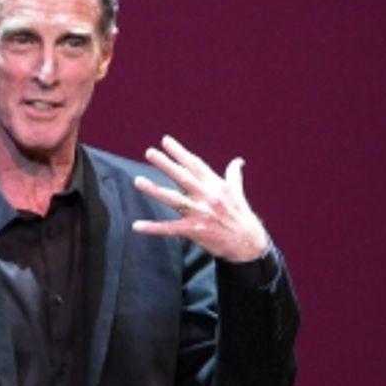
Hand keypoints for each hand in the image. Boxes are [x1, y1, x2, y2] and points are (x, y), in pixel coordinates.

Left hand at [132, 134, 269, 262]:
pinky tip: (137, 226)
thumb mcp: (238, 192)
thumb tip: (238, 161)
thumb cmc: (241, 216)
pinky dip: (153, 228)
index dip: (179, 152)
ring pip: (173, 199)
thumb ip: (234, 175)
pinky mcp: (195, 231)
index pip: (195, 164)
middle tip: (149, 152)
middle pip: (183, 177)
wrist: (248, 244)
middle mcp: (207, 196)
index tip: (165, 141)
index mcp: (216, 185)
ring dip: (154, 190)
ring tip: (138, 181)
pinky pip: (170, 229)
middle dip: (166, 164)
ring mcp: (200, 214)